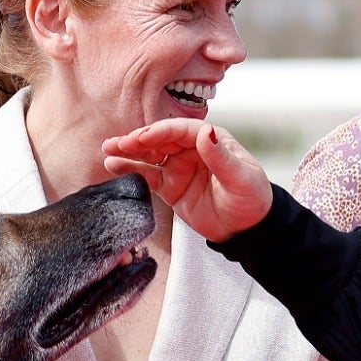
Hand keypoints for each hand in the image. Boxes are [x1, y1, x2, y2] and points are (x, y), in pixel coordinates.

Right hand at [100, 120, 271, 241]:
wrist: (248, 229)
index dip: (160, 133)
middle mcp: (192, 150)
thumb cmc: (252, 198)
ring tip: (108, 151)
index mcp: (211, 140)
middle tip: (117, 143)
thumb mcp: (240, 177)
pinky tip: (114, 167)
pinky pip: (148, 177)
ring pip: (150, 156)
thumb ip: (220, 157)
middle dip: (138, 141)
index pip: (180, 131)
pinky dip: (131, 171)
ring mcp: (179, 168)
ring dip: (129, 153)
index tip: (141, 138)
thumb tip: (206, 131)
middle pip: (160, 140)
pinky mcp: (171, 187)